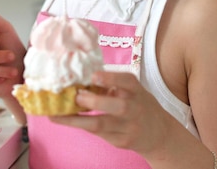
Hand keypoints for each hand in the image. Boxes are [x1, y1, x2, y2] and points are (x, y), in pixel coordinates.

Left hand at [50, 71, 174, 154]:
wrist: (159, 134)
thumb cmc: (138, 105)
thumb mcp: (132, 91)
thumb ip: (112, 85)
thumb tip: (79, 80)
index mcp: (136, 90)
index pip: (127, 81)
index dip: (110, 78)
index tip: (94, 75)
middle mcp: (135, 108)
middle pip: (118, 106)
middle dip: (95, 101)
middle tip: (76, 97)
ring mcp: (129, 127)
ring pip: (101, 125)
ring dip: (77, 120)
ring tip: (57, 115)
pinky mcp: (122, 141)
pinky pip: (99, 134)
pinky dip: (81, 126)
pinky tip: (67, 121)